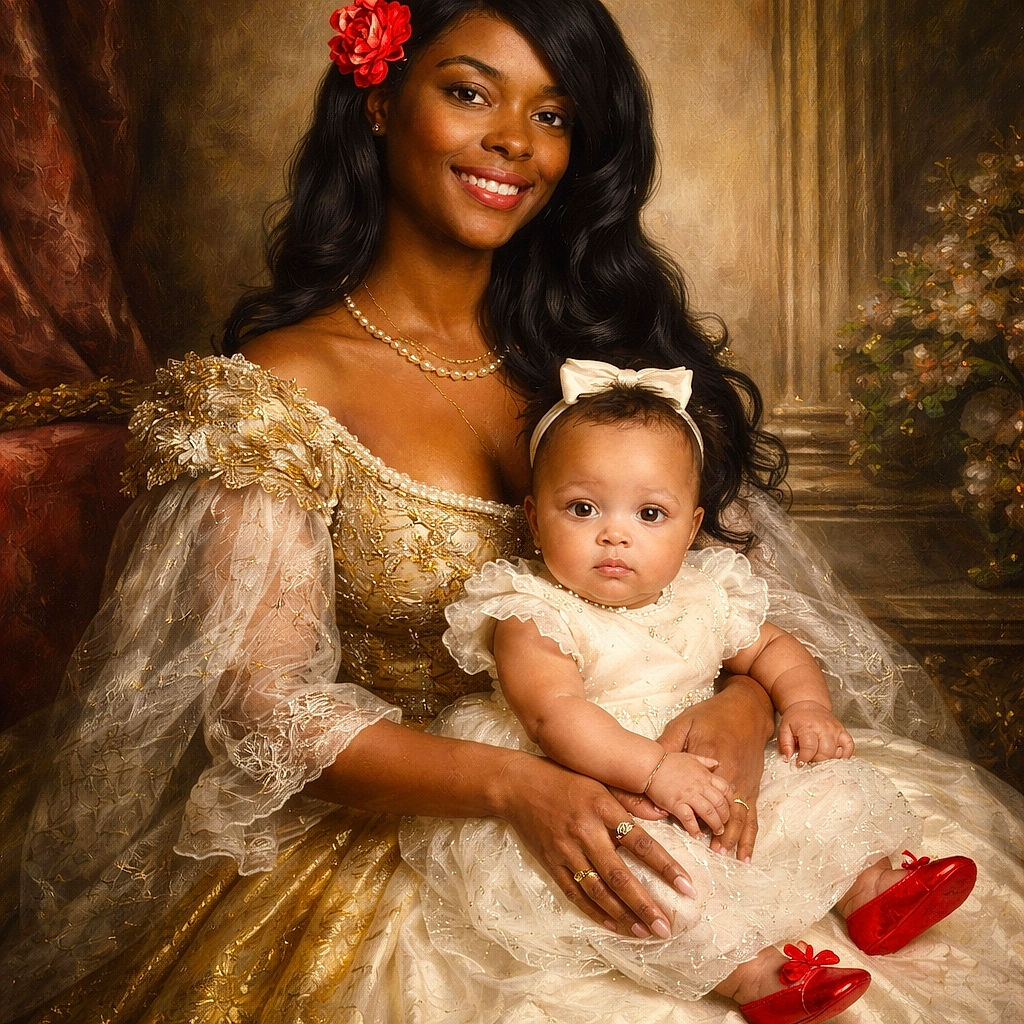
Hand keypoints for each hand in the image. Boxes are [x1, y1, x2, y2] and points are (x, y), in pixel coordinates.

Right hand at [494, 751, 696, 937]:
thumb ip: (631, 800)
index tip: (687, 887)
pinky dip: (593, 911)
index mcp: (602, 807)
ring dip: (622, 914)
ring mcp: (566, 849)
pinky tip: (612, 925)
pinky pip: (574, 892)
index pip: (640, 842)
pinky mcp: (551, 862)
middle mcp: (585, 831)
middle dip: (645, 904)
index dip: (665, 866)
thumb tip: (665, 814)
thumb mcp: (599, 780)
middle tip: (666, 927)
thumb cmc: (564, 778)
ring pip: (597, 889)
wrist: (517, 784)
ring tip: (644, 931)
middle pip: (619, 875)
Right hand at [645, 753, 733, 835]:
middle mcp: (699, 786)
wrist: (650, 765)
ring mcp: (688, 795)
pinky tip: (697, 835)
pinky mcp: (676, 804)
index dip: (730, 801)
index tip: (728, 809)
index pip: (725, 789)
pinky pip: (689, 819)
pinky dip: (695, 829)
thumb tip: (717, 764)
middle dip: (725, 816)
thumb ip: (705, 761)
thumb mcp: (691, 757)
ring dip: (715, 824)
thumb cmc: (669, 762)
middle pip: (720, 804)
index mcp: (704, 775)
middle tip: (724, 824)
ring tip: (716, 831)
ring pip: (709, 812)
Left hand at [660, 675, 772, 861]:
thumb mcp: (685, 724)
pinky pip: (751, 814)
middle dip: (720, 832)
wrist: (744, 709)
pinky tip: (745, 852)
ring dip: (735, 837)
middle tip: (712, 851)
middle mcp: (732, 775)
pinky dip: (748, 834)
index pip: (702, 793)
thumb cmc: (711, 716)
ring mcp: (744, 782)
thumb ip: (670, 745)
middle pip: (726, 809)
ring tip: (727, 855)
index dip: (697, 813)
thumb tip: (652, 762)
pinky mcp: (751, 785)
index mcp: (712, 761)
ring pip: (741, 816)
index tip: (692, 830)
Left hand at [778, 701, 853, 762]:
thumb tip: (787, 759)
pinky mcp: (843, 732)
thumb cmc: (796, 717)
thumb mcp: (784, 728)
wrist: (808, 704)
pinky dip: (844, 755)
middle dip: (816, 761)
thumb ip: (785, 745)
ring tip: (818, 755)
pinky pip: (849, 747)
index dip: (804, 759)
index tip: (799, 763)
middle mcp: (824, 728)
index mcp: (808, 727)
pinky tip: (834, 756)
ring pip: (836, 753)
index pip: (809, 748)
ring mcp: (835, 730)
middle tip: (809, 758)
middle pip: (825, 753)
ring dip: (827, 759)